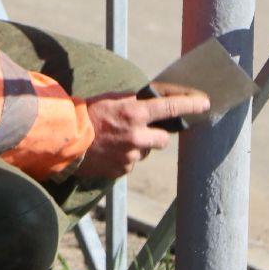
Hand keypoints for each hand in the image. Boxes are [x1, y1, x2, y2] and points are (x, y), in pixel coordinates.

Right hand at [73, 88, 209, 179]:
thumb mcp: (111, 100)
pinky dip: (123, 157)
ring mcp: (130, 155)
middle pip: (163, 138)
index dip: (190, 104)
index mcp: (133, 113)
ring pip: (145, 151)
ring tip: (114, 140)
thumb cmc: (85, 114)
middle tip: (141, 129)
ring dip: (137, 146)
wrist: (63, 139)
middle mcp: (136, 135)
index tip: (204, 103)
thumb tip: (156, 103)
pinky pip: (131, 162)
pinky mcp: (122, 169)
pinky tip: (108, 150)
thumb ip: (134, 103)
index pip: (171, 107)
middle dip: (156, 134)